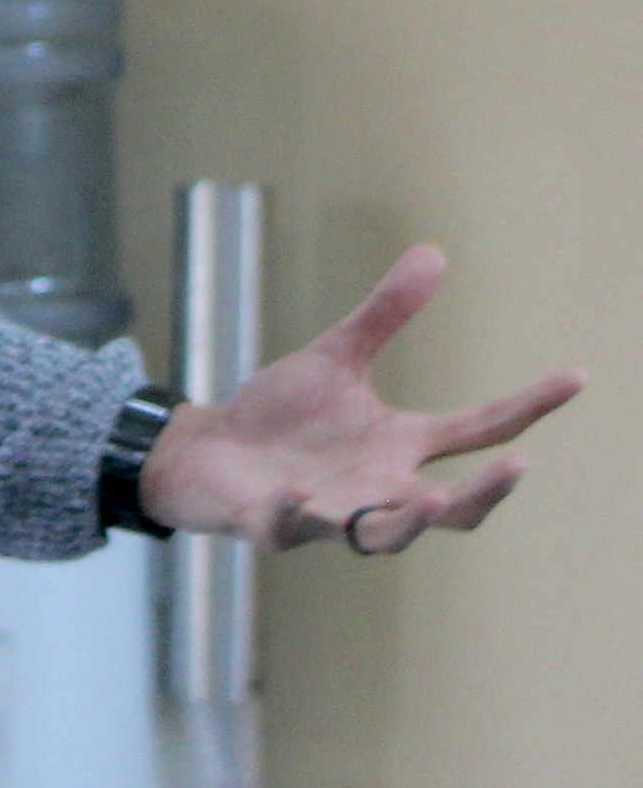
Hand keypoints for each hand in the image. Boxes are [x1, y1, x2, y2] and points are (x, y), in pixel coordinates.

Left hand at [139, 244, 583, 552]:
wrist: (209, 451)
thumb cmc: (282, 414)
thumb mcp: (336, 359)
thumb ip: (384, 316)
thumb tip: (435, 252)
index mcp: (400, 445)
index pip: (478, 429)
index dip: (529, 405)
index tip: (577, 374)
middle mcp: (378, 487)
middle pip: (452, 508)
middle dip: (485, 495)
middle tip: (517, 467)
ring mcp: (330, 512)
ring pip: (384, 536)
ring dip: (406, 521)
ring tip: (424, 499)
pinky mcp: (275, 524)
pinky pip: (292, 527)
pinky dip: (298, 512)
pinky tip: (297, 490)